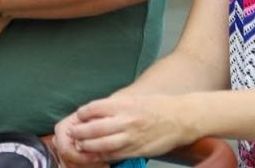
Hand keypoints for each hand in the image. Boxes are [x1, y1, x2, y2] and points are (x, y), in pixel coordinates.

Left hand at [57, 93, 199, 162]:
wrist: (182, 118)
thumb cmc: (159, 106)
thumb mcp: (135, 99)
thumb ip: (116, 105)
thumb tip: (97, 112)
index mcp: (125, 104)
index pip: (95, 108)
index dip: (83, 113)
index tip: (79, 116)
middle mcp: (126, 120)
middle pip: (95, 128)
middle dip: (80, 132)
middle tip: (72, 134)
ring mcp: (132, 137)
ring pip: (103, 145)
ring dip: (88, 146)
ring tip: (80, 146)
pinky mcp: (137, 150)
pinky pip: (116, 155)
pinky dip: (103, 157)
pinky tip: (96, 156)